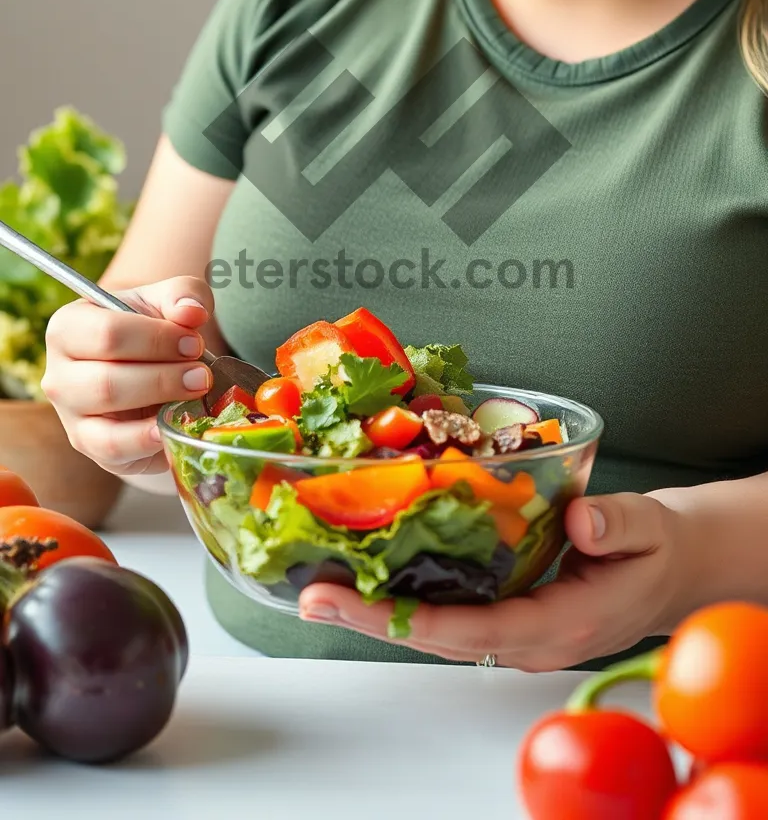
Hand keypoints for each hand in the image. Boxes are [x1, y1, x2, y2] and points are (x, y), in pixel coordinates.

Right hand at [42, 277, 214, 477]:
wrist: (149, 366)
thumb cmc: (151, 328)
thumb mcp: (167, 302)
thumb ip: (183, 295)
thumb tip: (192, 312)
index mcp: (68, 327)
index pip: (107, 334)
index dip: (156, 339)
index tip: (194, 342)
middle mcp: (58, 372)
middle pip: (107, 379)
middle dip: (163, 376)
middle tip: (203, 374)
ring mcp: (69, 412)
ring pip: (107, 413)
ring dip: (159, 401)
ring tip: (197, 392)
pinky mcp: (87, 444)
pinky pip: (112, 448)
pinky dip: (145, 439)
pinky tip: (172, 425)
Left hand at [298, 492, 695, 668]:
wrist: (669, 570)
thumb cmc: (656, 550)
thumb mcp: (649, 529)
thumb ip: (618, 525)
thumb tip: (580, 521)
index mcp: (560, 625)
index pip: (479, 630)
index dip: (419, 620)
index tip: (366, 606)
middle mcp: (526, 640)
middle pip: (438, 637)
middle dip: (372, 620)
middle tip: (311, 597)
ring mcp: (511, 632)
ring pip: (434, 630)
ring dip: (374, 613)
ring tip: (316, 589)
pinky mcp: (502, 614)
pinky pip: (445, 613)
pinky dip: (400, 598)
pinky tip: (362, 577)